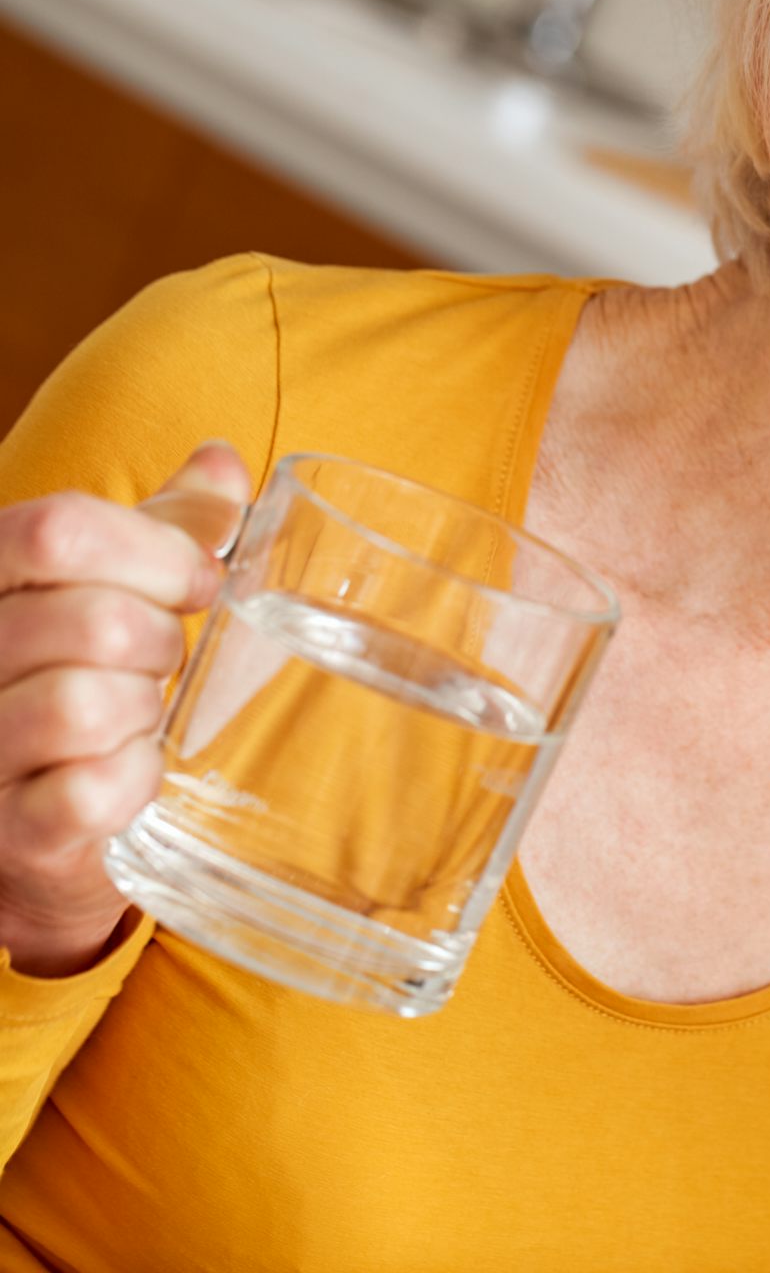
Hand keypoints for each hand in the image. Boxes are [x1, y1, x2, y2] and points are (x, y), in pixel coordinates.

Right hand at [0, 441, 251, 977]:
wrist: (23, 828)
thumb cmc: (68, 680)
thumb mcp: (106, 589)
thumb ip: (163, 527)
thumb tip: (225, 461)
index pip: (59, 530)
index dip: (158, 553)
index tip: (201, 584)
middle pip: (96, 620)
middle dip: (160, 643)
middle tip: (158, 665)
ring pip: (89, 705)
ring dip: (141, 713)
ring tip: (132, 719)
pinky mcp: (5, 831)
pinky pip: (90, 792)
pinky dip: (132, 783)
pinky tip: (124, 776)